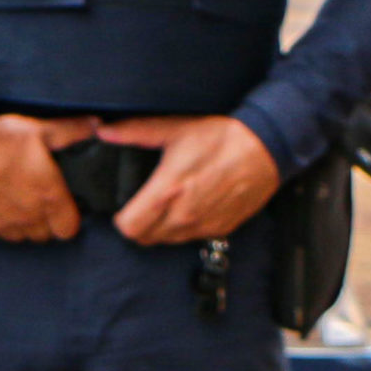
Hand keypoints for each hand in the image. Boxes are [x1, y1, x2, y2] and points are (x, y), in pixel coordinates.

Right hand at [0, 113, 97, 242]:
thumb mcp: (39, 129)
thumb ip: (71, 131)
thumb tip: (97, 125)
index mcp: (47, 197)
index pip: (68, 228)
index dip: (67, 217)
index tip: (61, 204)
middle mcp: (25, 216)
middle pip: (42, 235)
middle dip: (43, 221)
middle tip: (35, 198)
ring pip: (16, 235)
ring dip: (18, 223)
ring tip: (12, 200)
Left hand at [102, 115, 280, 245]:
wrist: (266, 149)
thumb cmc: (220, 138)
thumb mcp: (174, 129)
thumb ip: (134, 132)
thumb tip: (104, 131)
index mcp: (168, 192)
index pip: (130, 228)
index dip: (121, 220)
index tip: (123, 208)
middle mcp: (185, 215)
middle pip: (145, 238)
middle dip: (138, 225)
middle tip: (141, 206)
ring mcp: (204, 225)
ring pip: (168, 240)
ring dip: (161, 228)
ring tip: (165, 205)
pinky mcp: (221, 228)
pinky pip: (192, 238)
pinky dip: (185, 228)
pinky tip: (188, 207)